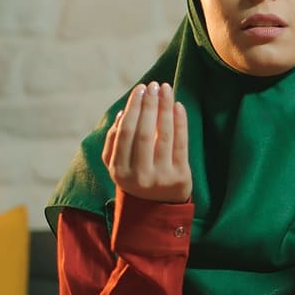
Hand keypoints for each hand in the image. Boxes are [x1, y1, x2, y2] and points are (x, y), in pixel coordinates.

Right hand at [102, 81, 191, 202]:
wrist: (158, 208)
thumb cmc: (135, 177)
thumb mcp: (117, 165)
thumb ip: (114, 142)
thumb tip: (123, 113)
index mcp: (119, 171)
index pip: (126, 133)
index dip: (133, 108)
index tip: (140, 89)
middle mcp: (139, 176)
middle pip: (144, 132)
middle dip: (149, 105)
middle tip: (153, 85)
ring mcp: (161, 178)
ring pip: (163, 136)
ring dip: (165, 108)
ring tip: (166, 89)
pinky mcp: (180, 177)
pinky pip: (181, 144)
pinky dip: (180, 122)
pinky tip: (178, 106)